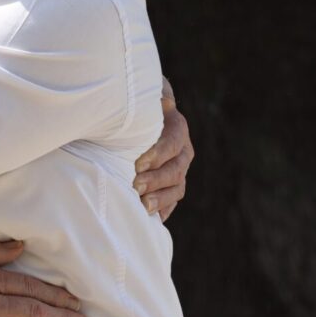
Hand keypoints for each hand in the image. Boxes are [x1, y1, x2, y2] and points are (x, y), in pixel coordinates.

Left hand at [133, 78, 193, 220]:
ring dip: (160, 199)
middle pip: (176, 169)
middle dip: (156, 179)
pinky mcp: (171, 184)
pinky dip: (162, 210)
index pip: (173, 141)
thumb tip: (161, 98)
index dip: (158, 153)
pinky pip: (171, 201)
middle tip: (135, 185)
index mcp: (175, 126)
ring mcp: (178, 168)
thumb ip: (148, 96)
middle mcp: (182, 149)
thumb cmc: (133, 103)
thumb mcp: (139, 96)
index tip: (138, 163)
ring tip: (142, 206)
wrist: (135, 113)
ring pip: (176, 187)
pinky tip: (150, 220)